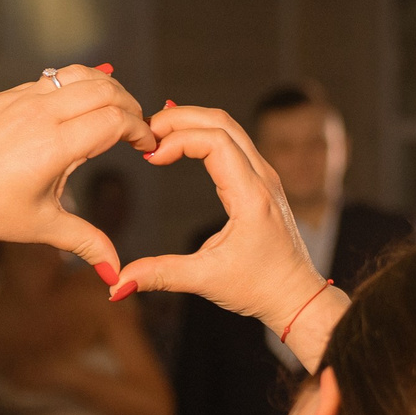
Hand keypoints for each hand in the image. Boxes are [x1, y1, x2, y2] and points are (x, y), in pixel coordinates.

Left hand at [0, 66, 154, 276]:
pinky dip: (70, 88)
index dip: (139, 130)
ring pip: (75, 74)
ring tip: (110, 108)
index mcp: (56, 144)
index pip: (115, 120)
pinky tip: (70, 110)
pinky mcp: (2, 96)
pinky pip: (47, 80)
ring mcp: (19, 99)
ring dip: (102, 87)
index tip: (146, 145)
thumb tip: (115, 274)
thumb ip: (86, 243)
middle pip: (104, 89)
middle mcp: (41, 113)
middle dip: (129, 104)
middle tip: (135, 126)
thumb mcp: (41, 227)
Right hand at [113, 105, 326, 336]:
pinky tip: (179, 144)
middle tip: (144, 131)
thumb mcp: (206, 280)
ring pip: (229, 127)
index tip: (150, 157)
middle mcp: (262, 178)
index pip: (214, 141)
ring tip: (156, 134)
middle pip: (221, 122)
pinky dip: (204, 134)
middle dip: (179, 118)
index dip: (177, 139)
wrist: (296, 296)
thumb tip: (118, 282)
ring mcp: (264, 176)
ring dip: (192, 123)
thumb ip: (161, 275)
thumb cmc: (260, 288)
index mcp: (251, 196)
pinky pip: (233, 142)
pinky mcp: (261, 181)